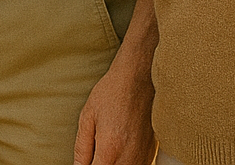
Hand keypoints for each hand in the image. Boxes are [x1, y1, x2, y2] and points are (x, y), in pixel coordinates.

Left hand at [74, 0, 156, 164]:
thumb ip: (82, 147)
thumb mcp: (88, 117)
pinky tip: (119, 147)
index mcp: (110, 149)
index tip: (85, 161)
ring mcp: (144, 157)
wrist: (139, 78)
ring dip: (113, 163)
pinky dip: (125, 162)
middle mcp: (130, 158)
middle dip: (99, 162)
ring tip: (108, 142)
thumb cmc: (111, 93)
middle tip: (95, 149)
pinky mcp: (152, 153)